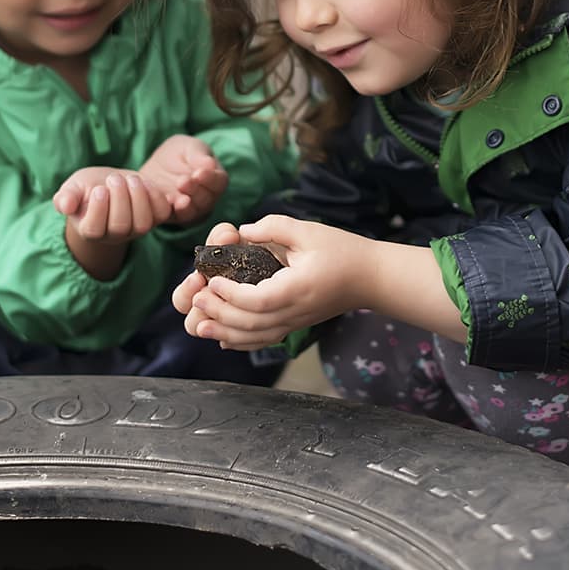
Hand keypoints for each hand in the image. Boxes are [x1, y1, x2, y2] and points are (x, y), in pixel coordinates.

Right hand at [53, 166, 171, 243]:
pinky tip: (144, 181)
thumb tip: (64, 206)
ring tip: (130, 179)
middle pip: (120, 226)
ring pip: (142, 223)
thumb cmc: (88, 188)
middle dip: (119, 199)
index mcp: (91, 230)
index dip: (98, 209)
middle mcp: (115, 235)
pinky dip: (156, 196)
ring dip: (138, 198)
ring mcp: (136, 229)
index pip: (94, 230)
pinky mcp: (155, 218)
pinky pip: (161, 213)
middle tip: (114, 178)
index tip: (98, 189)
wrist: (111, 185)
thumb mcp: (73, 188)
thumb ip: (66, 197)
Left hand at [140, 135, 228, 224]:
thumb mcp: (186, 147)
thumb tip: (210, 164)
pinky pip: (173, 218)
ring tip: (178, 199)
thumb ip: (197, 153)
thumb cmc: (176, 155)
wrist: (153, 169)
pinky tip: (166, 205)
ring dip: (185, 206)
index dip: (210, 178)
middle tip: (182, 181)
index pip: (219, 182)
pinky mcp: (172, 217)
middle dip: (194, 191)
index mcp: (214, 179)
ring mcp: (190, 211)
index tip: (199, 173)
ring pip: (192, 212)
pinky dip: (170, 213)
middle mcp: (206, 198)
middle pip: (206, 199)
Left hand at [181, 215, 367, 350]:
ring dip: (225, 333)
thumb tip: (244, 231)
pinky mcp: (295, 324)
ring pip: (255, 337)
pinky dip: (242, 342)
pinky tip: (223, 338)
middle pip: (251, 323)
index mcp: (297, 288)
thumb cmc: (342, 250)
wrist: (370, 277)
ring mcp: (295, 322)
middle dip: (220, 314)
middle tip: (197, 300)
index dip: (232, 295)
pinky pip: (265, 339)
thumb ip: (274, 227)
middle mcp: (295, 311)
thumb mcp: (309, 230)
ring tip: (201, 326)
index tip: (214, 282)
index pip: (258, 301)